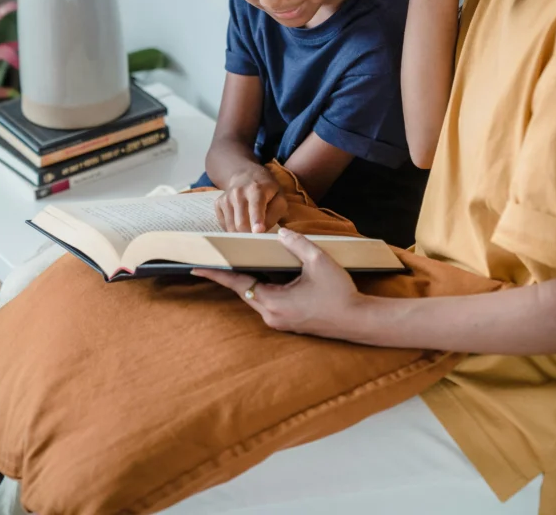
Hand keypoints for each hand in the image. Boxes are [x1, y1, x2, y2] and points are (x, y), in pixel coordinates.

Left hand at [192, 228, 367, 338]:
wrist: (358, 321)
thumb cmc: (339, 293)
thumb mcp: (319, 261)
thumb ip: (297, 244)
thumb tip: (280, 233)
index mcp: (274, 302)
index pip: (238, 284)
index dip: (217, 275)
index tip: (197, 268)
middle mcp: (272, 315)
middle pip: (245, 291)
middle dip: (231, 275)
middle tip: (214, 260)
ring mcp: (280, 321)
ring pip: (257, 296)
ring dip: (248, 280)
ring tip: (237, 263)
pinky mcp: (289, 322)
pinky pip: (268, 301)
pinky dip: (263, 286)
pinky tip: (266, 274)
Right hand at [215, 170, 287, 232]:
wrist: (246, 175)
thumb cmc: (266, 190)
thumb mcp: (279, 198)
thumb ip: (275, 214)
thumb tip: (262, 231)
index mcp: (256, 189)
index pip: (256, 207)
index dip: (257, 220)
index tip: (258, 231)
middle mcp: (238, 193)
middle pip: (241, 223)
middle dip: (250, 234)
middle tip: (257, 233)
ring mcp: (226, 198)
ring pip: (231, 227)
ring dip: (241, 232)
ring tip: (249, 225)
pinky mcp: (218, 204)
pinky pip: (224, 225)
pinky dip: (233, 228)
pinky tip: (239, 220)